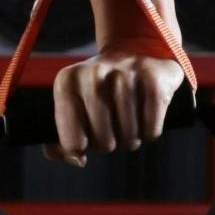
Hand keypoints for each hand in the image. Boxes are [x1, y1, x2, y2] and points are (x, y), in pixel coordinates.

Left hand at [42, 47, 184, 165]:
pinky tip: (145, 119)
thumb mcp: (71, 109)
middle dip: (108, 145)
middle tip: (110, 132)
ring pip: (129, 136)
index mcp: (66, 82)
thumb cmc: (97, 93)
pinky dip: (149, 133)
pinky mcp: (154, 79)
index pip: (71, 140)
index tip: (84, 141)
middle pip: (103, 141)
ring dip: (130, 140)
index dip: (80, 148)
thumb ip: (60, 143)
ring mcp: (125, 74)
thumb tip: (77, 160)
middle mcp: (94, 74)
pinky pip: (151, 129)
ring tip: (127, 125)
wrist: (133, 53)